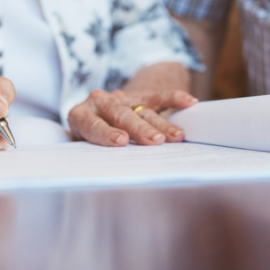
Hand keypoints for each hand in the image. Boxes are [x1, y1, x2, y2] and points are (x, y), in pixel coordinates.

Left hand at [68, 89, 198, 145]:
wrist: (99, 109)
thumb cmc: (90, 137)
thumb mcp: (83, 145)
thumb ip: (90, 153)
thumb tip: (102, 173)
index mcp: (81, 115)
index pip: (93, 124)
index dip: (106, 133)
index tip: (121, 141)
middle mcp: (100, 103)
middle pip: (121, 115)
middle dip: (140, 129)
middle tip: (155, 141)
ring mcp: (122, 98)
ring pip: (143, 110)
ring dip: (161, 124)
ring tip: (177, 137)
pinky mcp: (141, 95)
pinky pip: (159, 96)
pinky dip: (175, 98)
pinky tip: (189, 102)